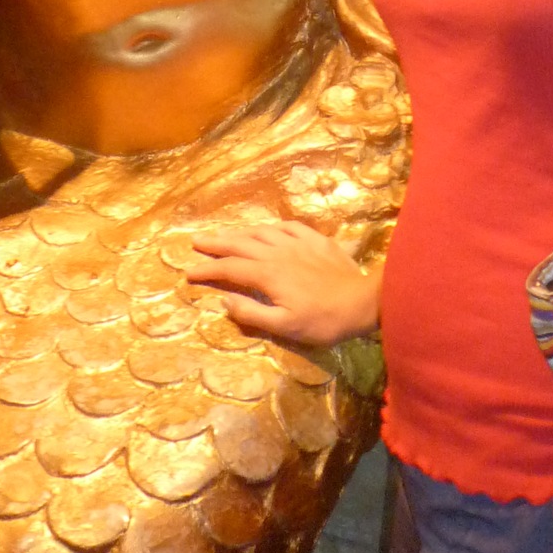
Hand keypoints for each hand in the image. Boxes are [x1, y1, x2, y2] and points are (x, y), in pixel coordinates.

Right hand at [186, 221, 379, 345]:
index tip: (188, 271)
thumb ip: (252, 313)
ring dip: (240, 232)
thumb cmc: (323, 320)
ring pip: (261, 231)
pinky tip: (268, 228)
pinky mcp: (315, 239)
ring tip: (225, 233)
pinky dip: (272, 226)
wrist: (363, 301)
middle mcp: (278, 252)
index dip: (207, 270)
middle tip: (196, 241)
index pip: (230, 269)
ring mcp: (297, 243)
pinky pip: (288, 226)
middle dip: (216, 243)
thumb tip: (224, 300)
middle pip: (240, 244)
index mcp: (268, 274)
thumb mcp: (285, 326)